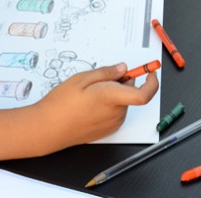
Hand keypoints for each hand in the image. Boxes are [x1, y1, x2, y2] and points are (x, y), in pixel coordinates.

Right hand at [29, 63, 158, 152]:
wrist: (48, 129)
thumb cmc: (62, 104)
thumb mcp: (82, 78)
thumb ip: (107, 73)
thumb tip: (123, 69)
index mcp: (112, 98)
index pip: (144, 94)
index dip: (152, 82)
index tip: (150, 72)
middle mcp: (116, 113)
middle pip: (130, 93)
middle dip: (122, 82)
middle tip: (101, 77)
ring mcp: (112, 123)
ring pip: (122, 102)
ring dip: (113, 94)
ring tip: (89, 92)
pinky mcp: (107, 130)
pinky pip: (115, 112)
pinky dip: (108, 105)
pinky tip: (89, 104)